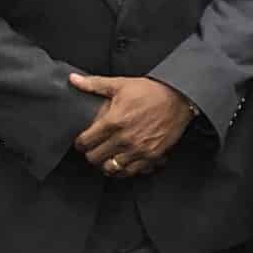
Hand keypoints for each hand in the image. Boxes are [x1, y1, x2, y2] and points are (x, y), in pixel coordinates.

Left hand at [71, 75, 195, 176]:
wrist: (178, 98)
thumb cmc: (150, 91)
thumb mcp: (120, 84)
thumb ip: (94, 84)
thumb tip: (73, 80)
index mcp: (113, 121)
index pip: (85, 142)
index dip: (80, 143)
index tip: (82, 141)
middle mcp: (124, 139)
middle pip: (95, 158)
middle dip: (91, 153)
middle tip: (93, 149)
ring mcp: (138, 150)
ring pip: (111, 168)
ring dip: (106, 164)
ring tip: (107, 157)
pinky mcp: (151, 156)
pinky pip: (131, 172)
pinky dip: (124, 170)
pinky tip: (123, 163)